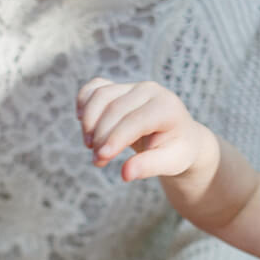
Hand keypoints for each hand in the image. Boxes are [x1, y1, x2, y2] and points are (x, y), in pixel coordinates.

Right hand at [76, 77, 214, 183]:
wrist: (178, 136)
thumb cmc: (176, 151)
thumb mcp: (170, 163)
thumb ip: (149, 167)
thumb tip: (125, 174)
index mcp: (166, 107)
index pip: (135, 120)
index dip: (116, 138)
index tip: (101, 158)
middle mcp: (150, 90)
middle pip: (115, 108)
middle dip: (101, 136)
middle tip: (97, 161)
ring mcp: (133, 86)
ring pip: (101, 96)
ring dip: (89, 122)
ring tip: (90, 146)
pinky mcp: (120, 87)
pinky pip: (95, 87)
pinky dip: (84, 101)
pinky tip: (81, 121)